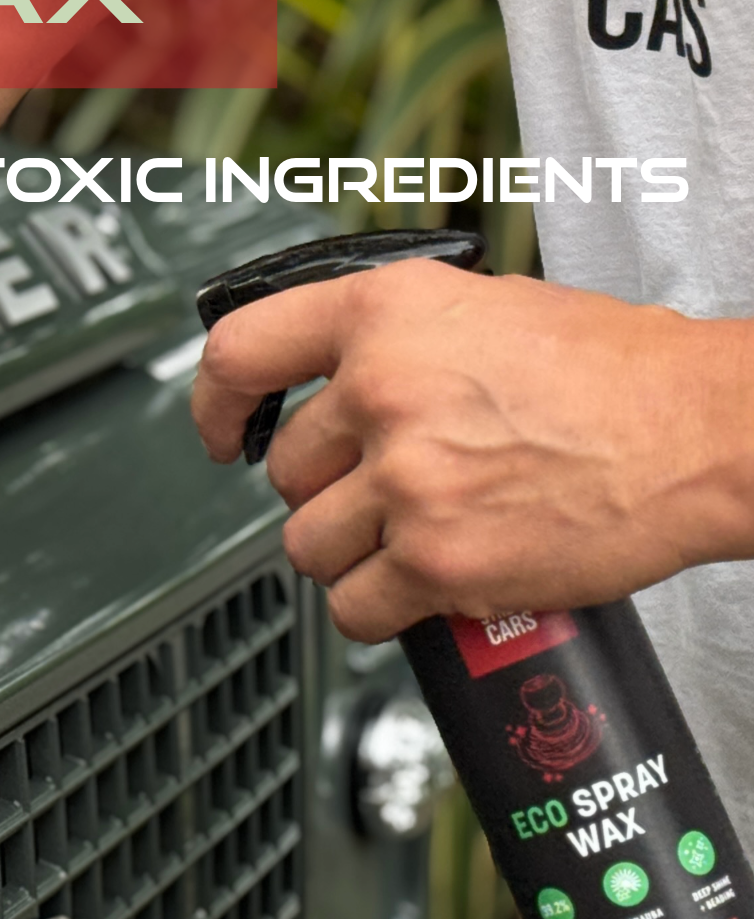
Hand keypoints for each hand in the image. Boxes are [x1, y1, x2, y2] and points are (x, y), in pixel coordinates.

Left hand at [190, 257, 753, 640]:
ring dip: (352, 553)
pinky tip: (424, 585)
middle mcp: (383, 391)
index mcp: (385, 315)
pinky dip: (381, 609)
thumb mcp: (484, 309)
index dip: (213, 404)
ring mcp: (407, 480)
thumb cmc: (615, 372)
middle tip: (395, 490)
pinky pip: (354, 607)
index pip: (240, 353)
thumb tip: (328, 382)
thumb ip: (395, 340)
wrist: (704, 430)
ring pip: (309, 544)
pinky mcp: (438, 561)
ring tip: (417, 536)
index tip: (220, 434)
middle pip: (285, 472)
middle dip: (330, 490)